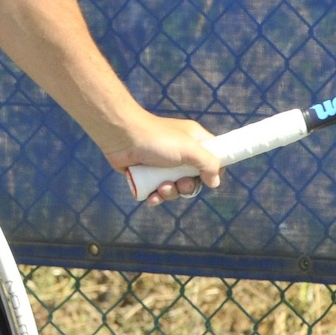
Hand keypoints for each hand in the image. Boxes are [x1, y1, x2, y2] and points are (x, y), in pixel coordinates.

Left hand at [101, 112, 222, 205]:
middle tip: (180, 184)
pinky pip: (157, 192)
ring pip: (175, 188)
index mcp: (193, 141)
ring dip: (170, 193)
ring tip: (160, 188)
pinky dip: (156, 197)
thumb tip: (215, 182)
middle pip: (194, 179)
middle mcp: (180, 152)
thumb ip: (208, 163)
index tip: (209, 179)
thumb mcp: (189, 148)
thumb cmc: (156, 139)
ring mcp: (163, 164)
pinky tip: (151, 197)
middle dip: (187, 187)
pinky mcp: (148, 174)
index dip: (213, 170)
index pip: (213, 157)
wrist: (121, 137)